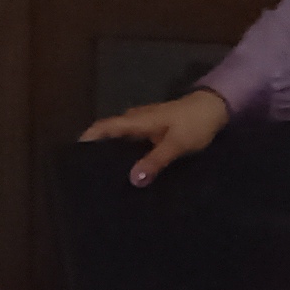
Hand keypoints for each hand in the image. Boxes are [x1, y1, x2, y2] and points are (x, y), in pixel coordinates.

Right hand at [79, 88, 228, 185]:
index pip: (104, 127)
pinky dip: (129, 154)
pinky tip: (132, 171)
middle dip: (98, 151)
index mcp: (137, 120)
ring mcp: (146, 124)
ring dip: (114, 154)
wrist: (216, 109)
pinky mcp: (156, 130)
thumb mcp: (176, 144)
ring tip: (107, 179)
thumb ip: (155, 161)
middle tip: (88, 176)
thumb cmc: (195, 123)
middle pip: (110, 134)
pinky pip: (135, 143)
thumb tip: (132, 180)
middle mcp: (137, 120)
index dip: (88, 138)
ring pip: (123, 139)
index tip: (73, 155)